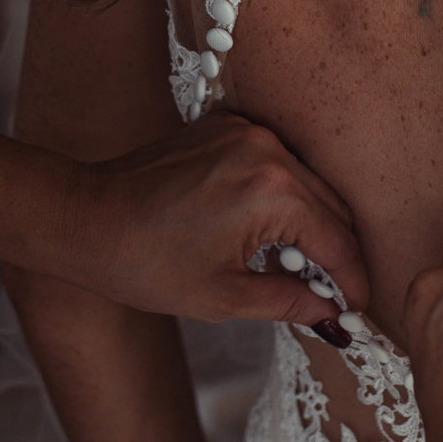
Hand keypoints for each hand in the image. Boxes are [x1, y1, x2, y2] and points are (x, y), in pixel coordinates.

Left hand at [71, 111, 370, 326]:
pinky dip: (284, 197)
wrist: (84, 218)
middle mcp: (267, 150)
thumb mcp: (223, 296)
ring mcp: (246, 132)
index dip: (352, 281)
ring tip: (299, 271)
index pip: (337, 241)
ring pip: (307, 184)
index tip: (357, 311)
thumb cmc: (143, 262)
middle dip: (337, 255)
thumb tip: (332, 315)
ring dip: (313, 225)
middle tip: (335, 298)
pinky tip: (270, 234)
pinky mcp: (226, 127)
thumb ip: (289, 302)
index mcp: (271, 192)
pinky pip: (277, 163)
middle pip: (332, 208)